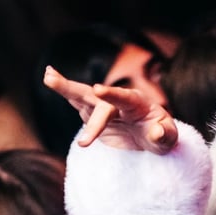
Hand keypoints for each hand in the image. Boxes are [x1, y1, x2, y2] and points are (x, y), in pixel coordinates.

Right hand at [43, 65, 177, 153]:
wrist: (151, 136)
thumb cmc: (161, 135)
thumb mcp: (168, 138)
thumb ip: (165, 134)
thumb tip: (157, 132)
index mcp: (136, 103)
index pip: (123, 98)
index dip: (112, 94)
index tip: (98, 89)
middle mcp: (116, 101)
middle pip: (95, 95)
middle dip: (76, 89)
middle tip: (53, 79)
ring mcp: (103, 107)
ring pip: (82, 96)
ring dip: (64, 87)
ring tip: (47, 76)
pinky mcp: (93, 114)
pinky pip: (77, 104)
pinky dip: (64, 94)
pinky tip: (49, 79)